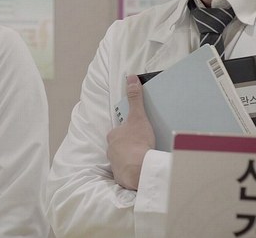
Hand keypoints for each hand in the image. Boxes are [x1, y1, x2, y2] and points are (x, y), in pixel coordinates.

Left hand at [107, 75, 154, 189]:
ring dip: (131, 160)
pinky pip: (127, 173)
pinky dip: (133, 172)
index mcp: (113, 136)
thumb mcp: (138, 116)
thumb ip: (135, 98)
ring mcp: (115, 165)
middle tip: (143, 146)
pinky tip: (141, 171)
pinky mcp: (121, 177)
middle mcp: (110, 150)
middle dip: (129, 147)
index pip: (120, 132)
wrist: (140, 169)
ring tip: (144, 159)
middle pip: (120, 146)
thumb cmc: (138, 142)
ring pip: (122, 160)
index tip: (138, 134)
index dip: (129, 132)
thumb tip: (130, 78)